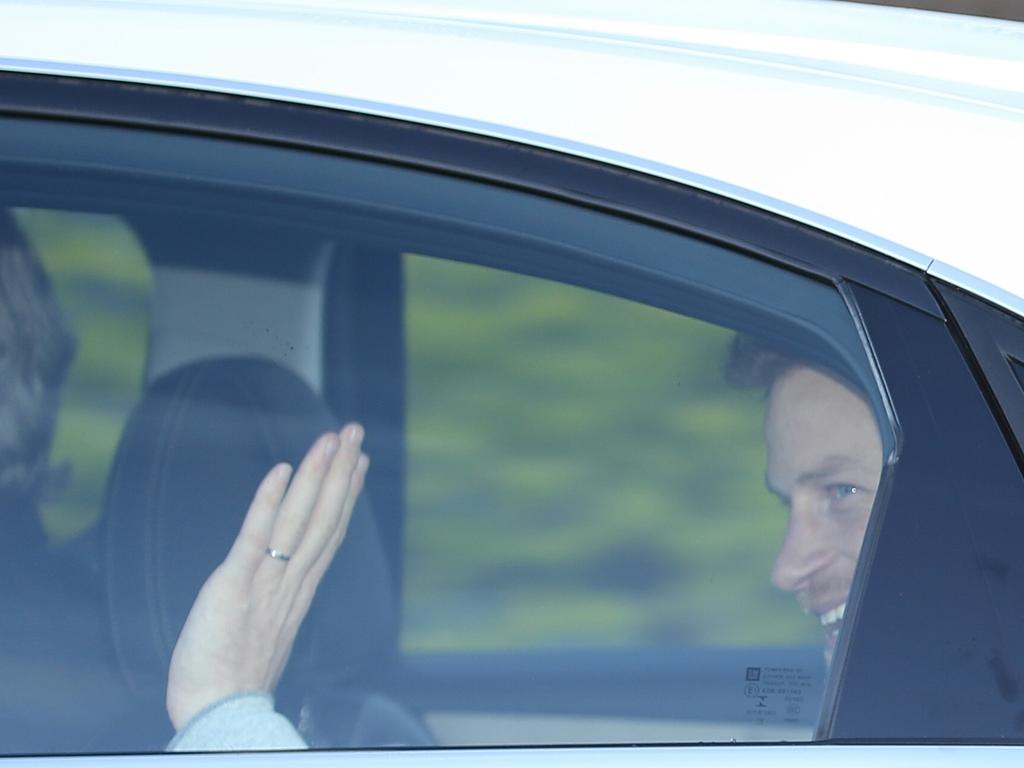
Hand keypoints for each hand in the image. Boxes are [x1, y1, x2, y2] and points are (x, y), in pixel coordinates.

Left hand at [166, 423, 368, 729]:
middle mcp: (292, 579)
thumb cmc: (233, 674)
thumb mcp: (267, 625)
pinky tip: (282, 470)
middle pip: (325, 516)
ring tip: (332, 438)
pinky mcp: (234, 584)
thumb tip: (288, 572)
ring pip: (301, 519)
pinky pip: (256, 538)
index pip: (330, 530)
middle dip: (340, 470)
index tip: (359, 460)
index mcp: (299, 587)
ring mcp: (266, 580)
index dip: (346, 492)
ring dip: (318, 474)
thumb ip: (278, 593)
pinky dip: (269, 502)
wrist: (217, 709)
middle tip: (354, 430)